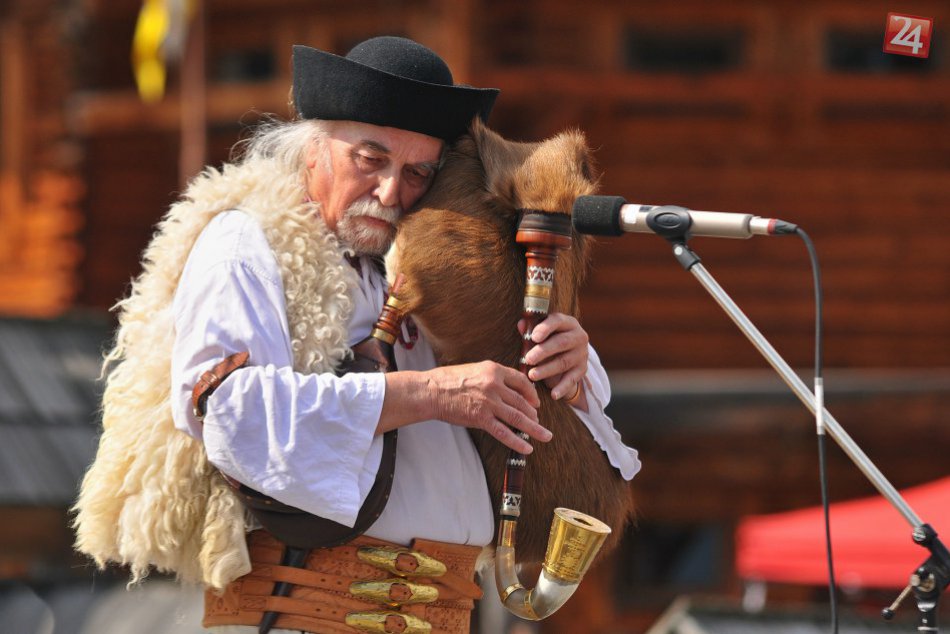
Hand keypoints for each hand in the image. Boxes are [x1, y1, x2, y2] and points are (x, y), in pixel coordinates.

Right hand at [426, 360, 548, 453]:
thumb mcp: (475, 370)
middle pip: (522, 401)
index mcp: (494, 369)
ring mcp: (489, 402)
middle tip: (539, 422)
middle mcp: (495, 385)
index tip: (536, 402)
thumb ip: (493, 377)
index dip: (532, 393)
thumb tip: (507, 389)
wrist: (431, 391)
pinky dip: (517, 441)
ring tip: (545, 436)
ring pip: (518, 417)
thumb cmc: (449, 380)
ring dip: (534, 428)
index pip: (521, 381)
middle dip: (533, 414)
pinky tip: (528, 448)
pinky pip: (504, 432)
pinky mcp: (481, 418)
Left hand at [519, 313, 588, 402]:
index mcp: (568, 323)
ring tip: (532, 375)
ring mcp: (582, 354)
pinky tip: (553, 394)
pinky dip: (563, 387)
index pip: (558, 321)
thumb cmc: (549, 339)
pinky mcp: (582, 369)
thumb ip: (531, 328)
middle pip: (561, 343)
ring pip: (564, 362)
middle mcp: (578, 336)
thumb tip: (521, 324)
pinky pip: (572, 379)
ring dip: (547, 370)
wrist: (568, 354)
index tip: (533, 337)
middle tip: (528, 359)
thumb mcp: (542, 332)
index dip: (545, 328)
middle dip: (543, 351)